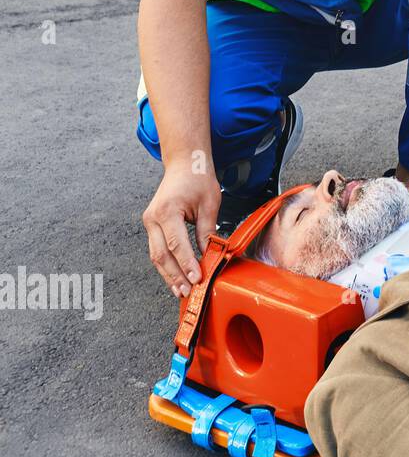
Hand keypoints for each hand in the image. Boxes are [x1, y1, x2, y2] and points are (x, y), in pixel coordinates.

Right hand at [142, 166, 219, 297]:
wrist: (184, 164)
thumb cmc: (198, 179)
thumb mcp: (209, 204)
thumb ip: (207, 231)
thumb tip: (210, 255)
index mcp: (167, 211)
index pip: (176, 244)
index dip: (186, 264)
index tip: (197, 279)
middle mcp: (153, 218)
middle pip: (161, 255)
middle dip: (175, 276)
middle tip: (188, 292)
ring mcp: (149, 222)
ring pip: (156, 256)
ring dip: (168, 275)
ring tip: (181, 291)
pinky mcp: (152, 225)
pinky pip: (158, 249)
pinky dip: (167, 264)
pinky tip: (176, 277)